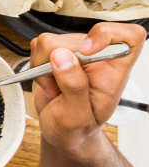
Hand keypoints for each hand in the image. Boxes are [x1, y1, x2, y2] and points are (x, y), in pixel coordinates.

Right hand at [32, 22, 145, 152]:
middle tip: (61, 88)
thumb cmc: (77, 127)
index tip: (87, 52)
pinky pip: (37, 46)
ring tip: (55, 87)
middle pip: (75, 39)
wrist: (62, 130)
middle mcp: (99, 55)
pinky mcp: (57, 50)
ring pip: (50, 41)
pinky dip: (35, 66)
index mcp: (116, 69)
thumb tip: (61, 56)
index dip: (107, 36)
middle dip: (58, 64)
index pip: (130, 36)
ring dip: (43, 67)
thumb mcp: (77, 116)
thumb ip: (74, 86)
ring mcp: (77, 51)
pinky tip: (47, 81)